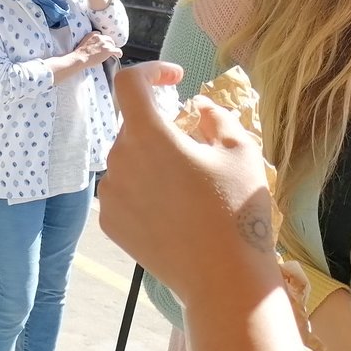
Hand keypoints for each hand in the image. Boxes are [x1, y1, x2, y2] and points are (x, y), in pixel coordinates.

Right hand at [76, 31, 120, 65]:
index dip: (102, 40)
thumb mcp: (84, 42)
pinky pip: (118, 50)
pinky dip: (119, 53)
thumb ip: (90, 40)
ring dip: (112, 49)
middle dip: (109, 44)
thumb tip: (95, 46)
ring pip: (113, 45)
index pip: (101, 35)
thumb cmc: (80, 53)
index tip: (101, 44)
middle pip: (109, 39)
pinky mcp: (109, 50)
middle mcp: (100, 37)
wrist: (80, 58)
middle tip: (107, 50)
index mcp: (93, 34)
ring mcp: (105, 43)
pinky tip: (119, 56)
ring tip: (112, 53)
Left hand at [100, 62, 277, 301]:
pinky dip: (143, 189)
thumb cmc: (237, 211)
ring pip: (128, 159)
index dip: (151, 71)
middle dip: (162, 127)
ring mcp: (110, 193)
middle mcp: (118, 160)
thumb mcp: (240, 152)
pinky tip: (173, 211)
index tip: (175, 78)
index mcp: (148, 136)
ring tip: (189, 188)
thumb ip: (216, 118)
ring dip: (152, 160)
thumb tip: (198, 106)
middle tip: (197, 148)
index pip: (129, 83)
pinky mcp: (109, 221)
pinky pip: (123, 190)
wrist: (222, 279)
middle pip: (134, 126)